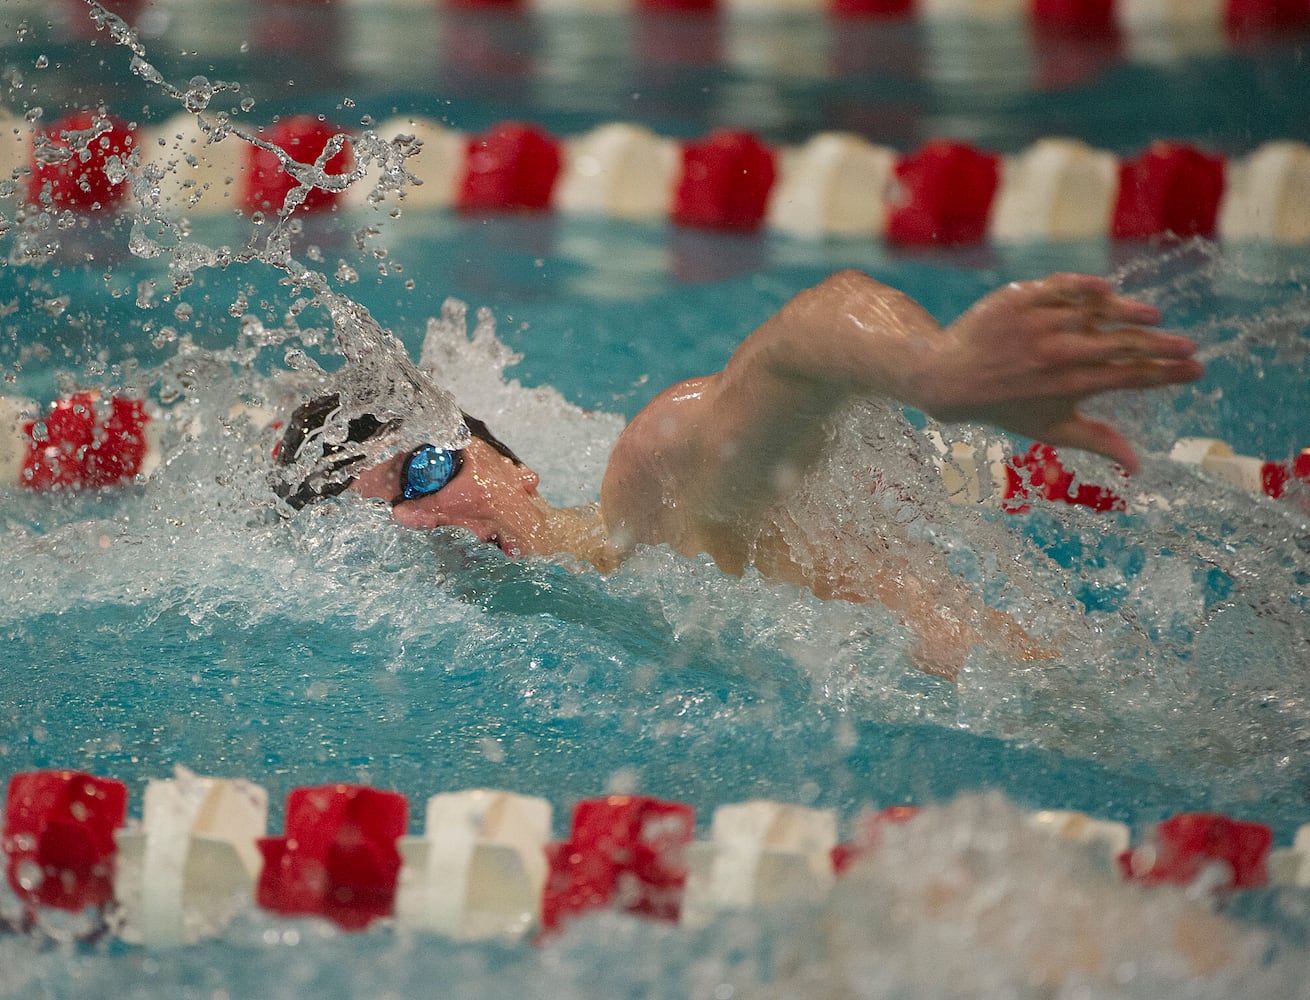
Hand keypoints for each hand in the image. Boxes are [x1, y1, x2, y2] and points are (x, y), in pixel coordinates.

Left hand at [920, 273, 1203, 473]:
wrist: (947, 378)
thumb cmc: (1004, 406)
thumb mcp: (1049, 429)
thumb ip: (1097, 442)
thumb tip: (1138, 467)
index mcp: (1069, 385)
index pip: (1130, 377)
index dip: (1167, 373)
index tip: (1197, 369)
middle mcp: (1056, 353)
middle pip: (1122, 344)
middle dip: (1162, 347)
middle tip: (1189, 348)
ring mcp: (1038, 323)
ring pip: (1096, 312)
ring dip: (1130, 315)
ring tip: (1154, 320)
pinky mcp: (1020, 299)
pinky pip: (1060, 287)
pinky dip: (1085, 288)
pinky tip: (1107, 291)